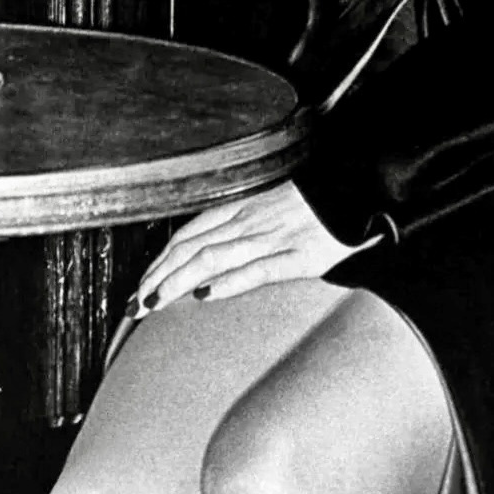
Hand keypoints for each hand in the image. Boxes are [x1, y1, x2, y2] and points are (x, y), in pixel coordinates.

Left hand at [134, 181, 372, 309]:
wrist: (357, 189)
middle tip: (135, 304)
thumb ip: (241, 229)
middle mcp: (249, 222)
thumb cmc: (316, 203)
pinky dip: (228, 283)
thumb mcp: (271, 209)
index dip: (159, 260)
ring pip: (213, 258)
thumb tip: (210, 266)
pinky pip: (257, 269)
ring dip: (177, 282)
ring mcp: (272, 239)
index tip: (140, 284)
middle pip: (190, 248)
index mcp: (242, 210)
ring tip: (156, 303)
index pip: (188, 235)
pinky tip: (207, 296)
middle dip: (157, 277)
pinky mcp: (298, 257)